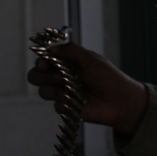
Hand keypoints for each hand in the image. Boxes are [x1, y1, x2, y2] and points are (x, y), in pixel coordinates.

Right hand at [28, 42, 148, 136]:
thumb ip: (71, 50)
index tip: (45, 63)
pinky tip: (79, 101)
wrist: (120, 100)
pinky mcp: (66, 107)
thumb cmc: (108, 77)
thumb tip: (51, 48)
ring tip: (73, 89)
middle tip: (59, 77)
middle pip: (36, 76)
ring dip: (55, 89)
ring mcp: (63, 92)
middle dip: (42, 75)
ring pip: (43, 90)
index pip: (44, 60)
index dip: (41, 61)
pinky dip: (65, 102)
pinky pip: (55, 105)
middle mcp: (62, 77)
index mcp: (68, 63)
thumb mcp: (91, 59)